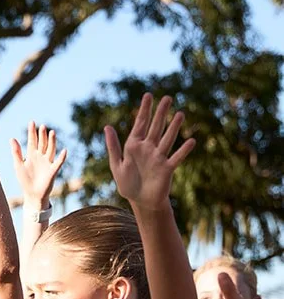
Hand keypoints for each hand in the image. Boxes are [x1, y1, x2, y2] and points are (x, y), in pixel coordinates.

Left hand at [11, 121, 66, 208]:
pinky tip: (64, 151)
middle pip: (42, 143)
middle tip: (42, 126)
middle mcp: (40, 157)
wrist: (32, 194)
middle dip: (42, 135)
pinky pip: (58, 163)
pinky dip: (61, 157)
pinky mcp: (53, 171)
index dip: (32, 132)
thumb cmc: (24, 180)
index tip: (32, 122)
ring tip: (52, 132)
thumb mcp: (18, 165)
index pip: (32, 141)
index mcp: (31, 155)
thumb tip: (12, 138)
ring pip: (50, 149)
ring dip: (51, 141)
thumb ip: (16, 152)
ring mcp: (47, 163)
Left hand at [105, 94, 192, 210]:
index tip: (148, 95)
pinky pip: (176, 158)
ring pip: (167, 139)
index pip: (140, 124)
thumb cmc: (128, 184)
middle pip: (156, 127)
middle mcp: (148, 149)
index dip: (144, 110)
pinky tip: (191, 141)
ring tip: (180, 114)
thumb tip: (107, 126)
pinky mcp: (167, 169)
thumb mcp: (116, 165)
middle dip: (161, 113)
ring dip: (173, 128)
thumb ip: (113, 146)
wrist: (141, 202)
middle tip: (167, 98)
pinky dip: (183, 151)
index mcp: (134, 146)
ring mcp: (159, 158)